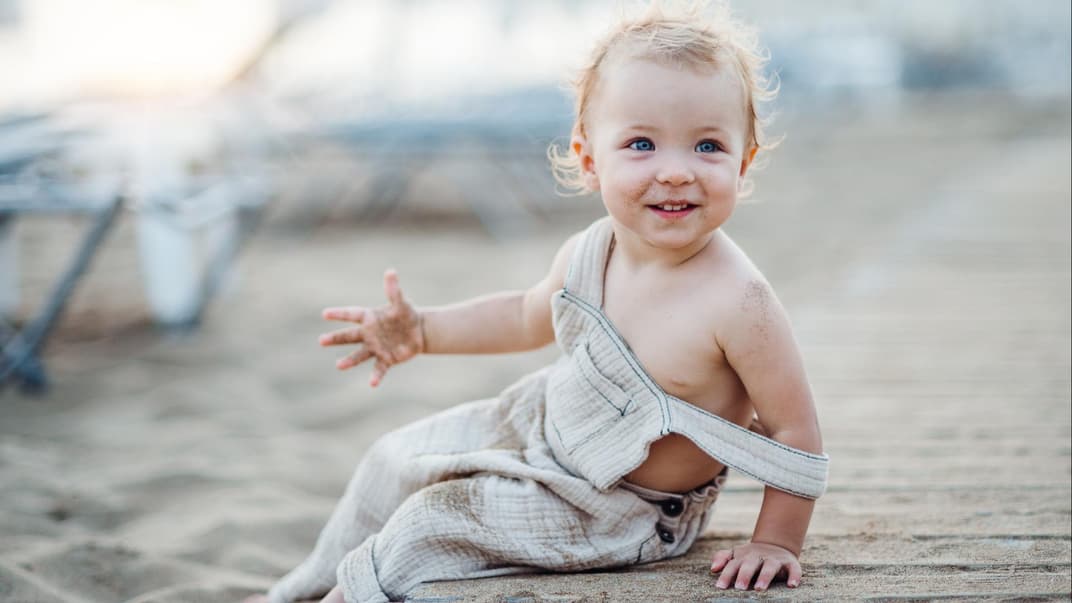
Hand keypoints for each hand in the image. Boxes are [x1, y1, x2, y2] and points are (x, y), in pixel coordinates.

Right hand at [319, 269, 423, 386]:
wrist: (419, 332)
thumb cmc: (406, 315)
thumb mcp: (401, 302)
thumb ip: (394, 290)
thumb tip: (391, 271)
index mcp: (369, 318)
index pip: (351, 314)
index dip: (339, 314)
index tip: (325, 313)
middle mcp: (368, 334)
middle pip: (349, 336)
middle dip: (336, 338)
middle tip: (321, 340)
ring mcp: (375, 348)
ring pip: (359, 354)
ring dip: (349, 360)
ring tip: (339, 365)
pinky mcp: (386, 359)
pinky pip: (379, 368)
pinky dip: (376, 376)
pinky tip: (372, 384)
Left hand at [710, 541, 801, 590]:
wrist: (775, 545)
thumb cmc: (750, 557)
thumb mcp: (735, 554)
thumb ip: (722, 558)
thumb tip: (713, 568)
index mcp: (743, 556)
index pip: (733, 565)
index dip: (727, 575)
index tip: (720, 586)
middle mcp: (758, 557)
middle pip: (750, 565)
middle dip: (744, 575)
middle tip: (740, 588)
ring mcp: (775, 559)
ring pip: (770, 566)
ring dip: (765, 576)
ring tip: (759, 588)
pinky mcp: (790, 563)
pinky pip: (794, 569)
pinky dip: (794, 576)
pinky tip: (791, 586)